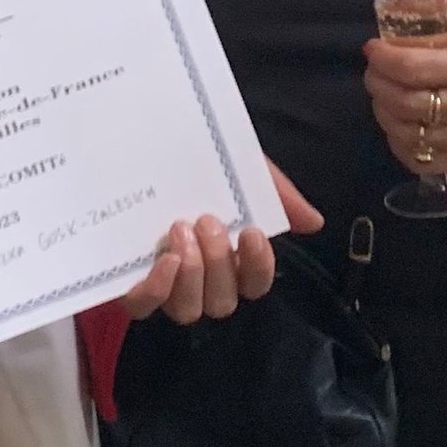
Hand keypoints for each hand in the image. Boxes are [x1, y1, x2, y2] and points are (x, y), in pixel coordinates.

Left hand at [123, 164, 320, 323]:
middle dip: (219, 264)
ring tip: (180, 230)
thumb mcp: (242, 167)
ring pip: (188, 310)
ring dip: (191, 276)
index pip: (256, 283)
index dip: (259, 267)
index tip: (251, 232)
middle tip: (207, 221)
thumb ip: (277, 194)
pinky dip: (156, 290)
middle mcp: (202, 277)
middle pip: (222, 301)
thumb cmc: (200, 159)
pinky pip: (145, 307)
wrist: (145, 136)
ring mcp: (167, 282)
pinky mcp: (132, 280)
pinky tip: (163, 261)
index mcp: (231, 254)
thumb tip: (314, 223)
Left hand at [363, 22, 446, 173]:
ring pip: (408, 134)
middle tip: (376, 70)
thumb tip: (392, 43)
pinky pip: (423, 161)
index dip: (382, 58)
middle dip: (377, 83)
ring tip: (386, 95)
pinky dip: (402, 144)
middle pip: (403, 103)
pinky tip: (401, 125)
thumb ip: (434, 38)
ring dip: (384, 112)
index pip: (411, 68)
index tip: (373, 48)